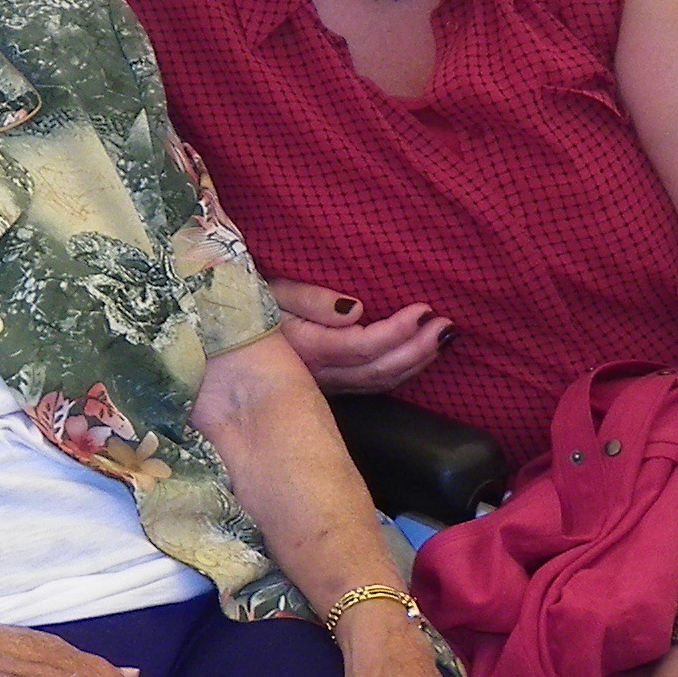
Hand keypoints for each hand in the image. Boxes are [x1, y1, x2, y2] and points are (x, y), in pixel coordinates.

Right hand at [268, 280, 448, 392]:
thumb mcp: (273, 290)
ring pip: (380, 383)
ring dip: (416, 362)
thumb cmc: (252, 302)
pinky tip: (420, 356)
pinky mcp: (334, 386)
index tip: (423, 309)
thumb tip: (355, 309)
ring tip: (443, 338)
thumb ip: (310, 299)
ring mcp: (328, 385)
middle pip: (378, 370)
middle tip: (446, 326)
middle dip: (417, 349)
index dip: (397, 331)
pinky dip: (402, 371)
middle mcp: (320, 374)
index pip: (362, 346)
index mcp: (307, 348)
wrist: (230, 333)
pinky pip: (374, 385)